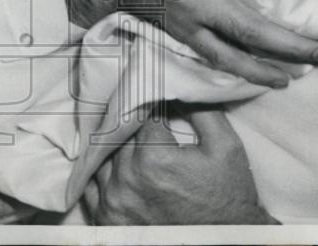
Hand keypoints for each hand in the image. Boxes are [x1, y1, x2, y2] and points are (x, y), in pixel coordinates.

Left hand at [83, 105, 276, 224]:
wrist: (223, 242)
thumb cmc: (227, 196)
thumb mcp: (226, 147)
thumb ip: (202, 110)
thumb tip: (179, 87)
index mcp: (154, 158)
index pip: (140, 113)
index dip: (150, 104)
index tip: (156, 101)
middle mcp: (127, 180)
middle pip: (119, 133)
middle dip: (133, 123)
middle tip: (143, 116)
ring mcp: (113, 202)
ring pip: (102, 156)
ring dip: (114, 145)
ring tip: (131, 140)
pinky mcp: (107, 220)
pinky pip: (91, 186)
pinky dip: (100, 171)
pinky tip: (114, 164)